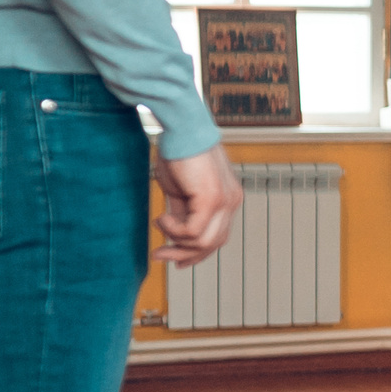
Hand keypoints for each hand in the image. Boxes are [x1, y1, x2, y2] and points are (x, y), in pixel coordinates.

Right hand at [154, 144, 243, 264]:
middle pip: (212, 244)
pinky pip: (192, 230)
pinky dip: (173, 229)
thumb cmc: (179, 155)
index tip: (176, 261)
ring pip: (204, 242)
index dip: (196, 254)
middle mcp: (232, 202)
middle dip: (184, 254)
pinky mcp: (212, 198)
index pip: (217, 237)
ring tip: (160, 224)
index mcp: (228, 200)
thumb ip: (183, 213)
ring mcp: (226, 201)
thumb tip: (176, 235)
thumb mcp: (181, 192)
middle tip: (159, 255)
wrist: (182, 130)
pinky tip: (162, 217)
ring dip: (176, 241)